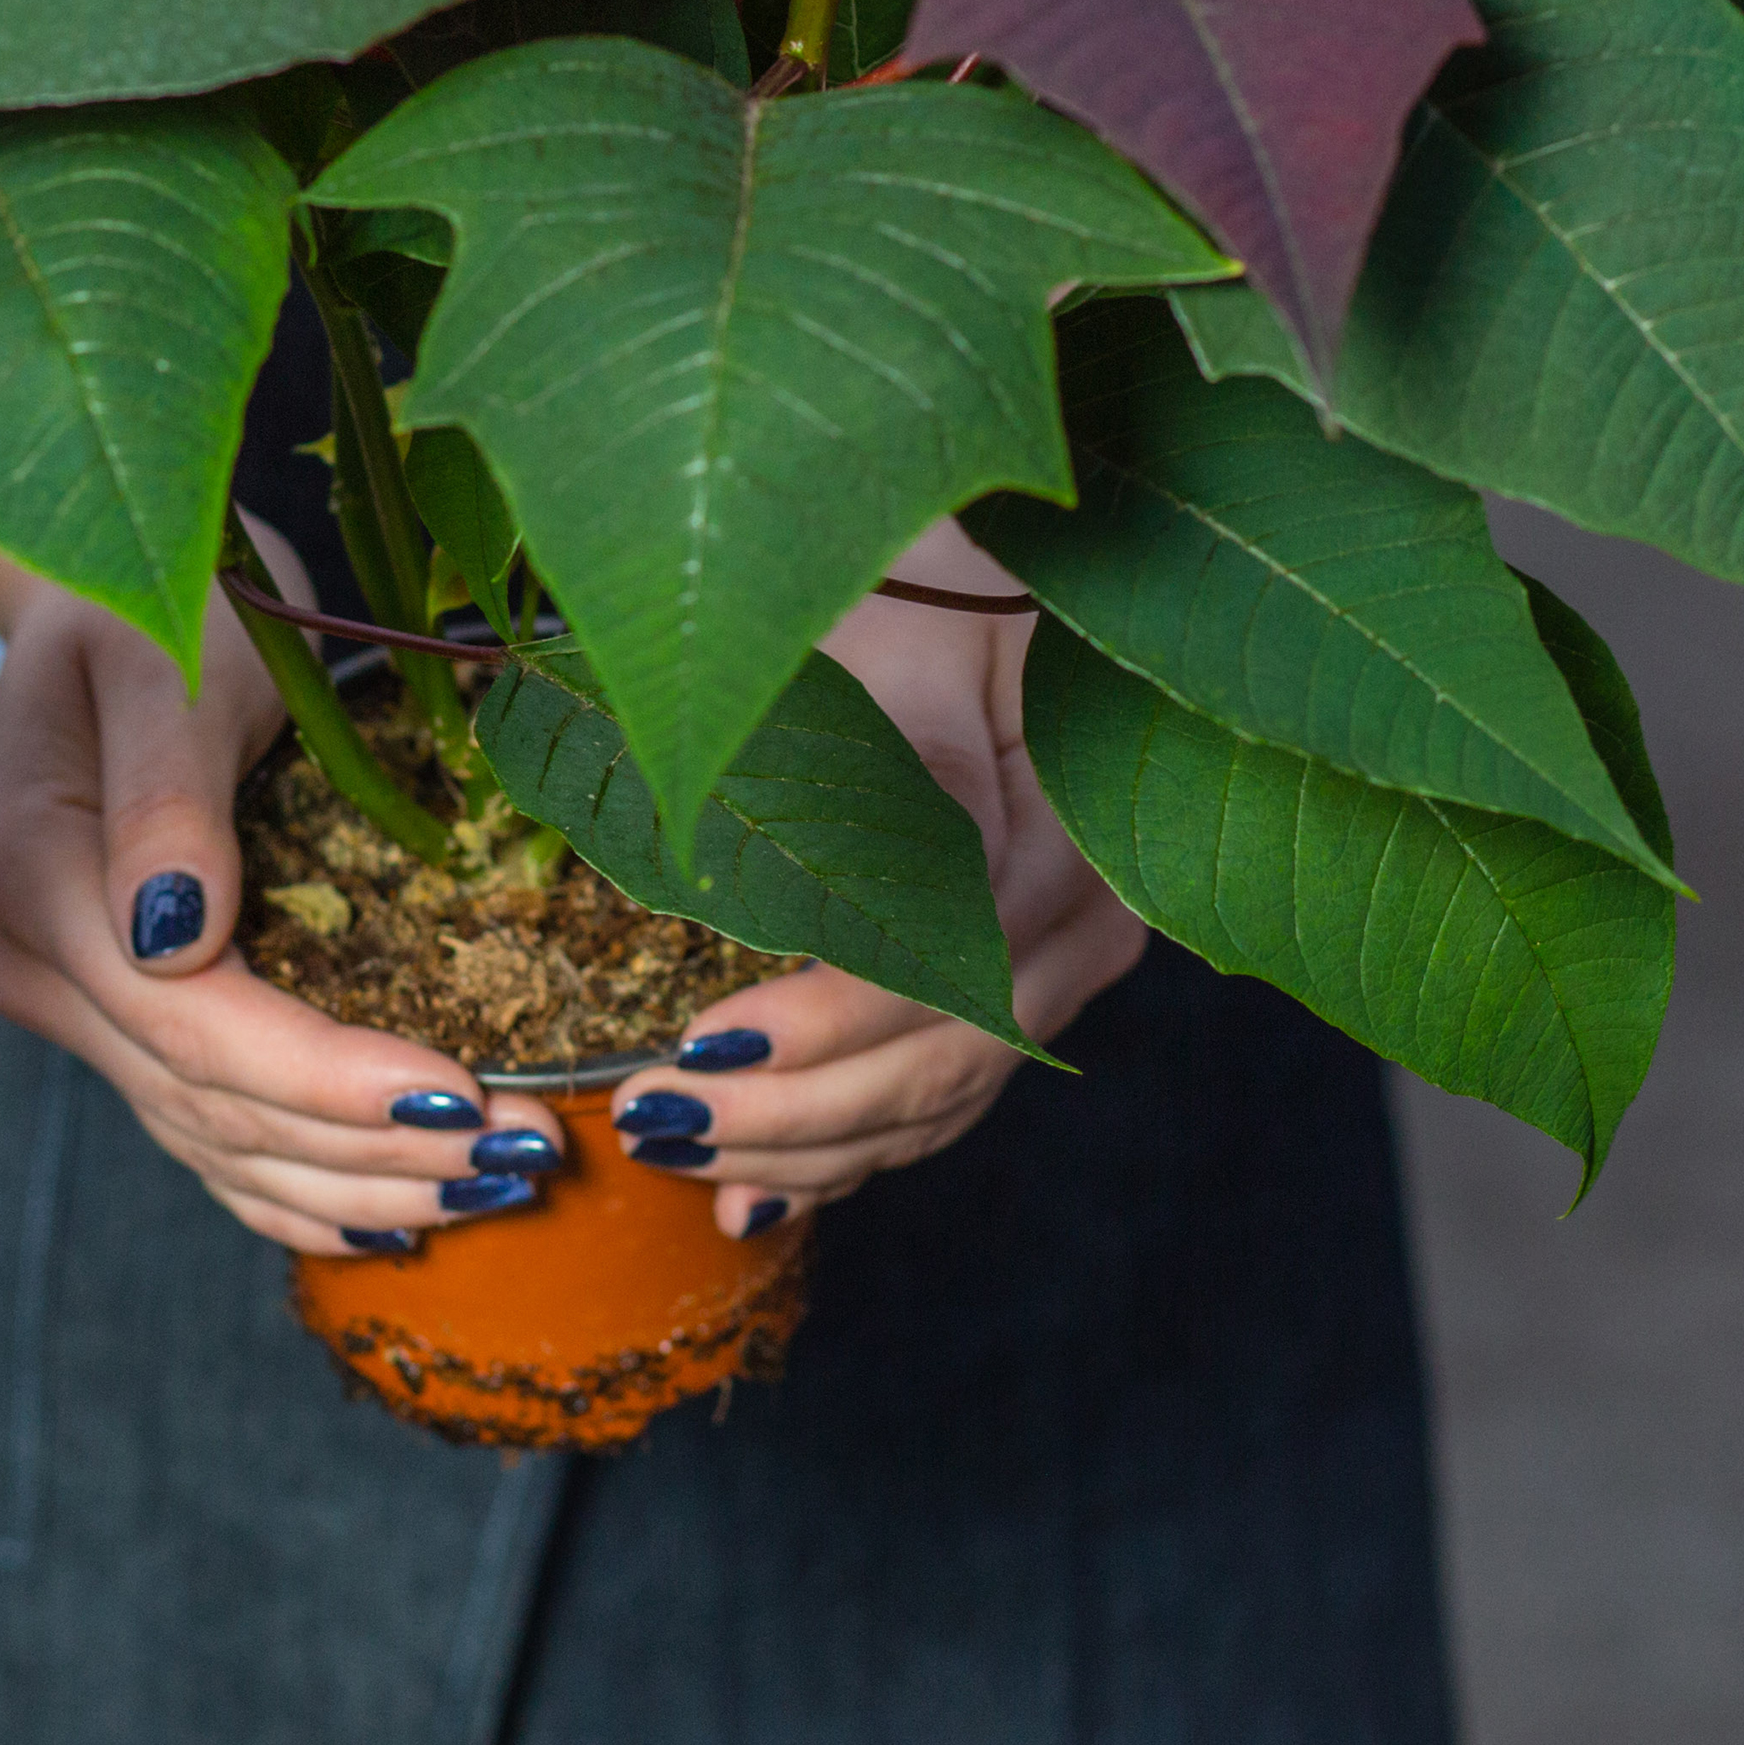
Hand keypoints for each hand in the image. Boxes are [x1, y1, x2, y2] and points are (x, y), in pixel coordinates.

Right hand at [0, 545, 572, 1257]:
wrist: (119, 593)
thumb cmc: (158, 598)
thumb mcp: (166, 659)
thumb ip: (164, 791)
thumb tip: (173, 933)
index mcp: (35, 873)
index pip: (193, 1022)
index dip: (330, 1080)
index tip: (465, 1096)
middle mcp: (35, 959)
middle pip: (213, 1101)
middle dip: (374, 1147)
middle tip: (527, 1156)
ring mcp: (72, 999)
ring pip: (215, 1142)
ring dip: (358, 1186)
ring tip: (495, 1188)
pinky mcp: (122, 1016)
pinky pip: (207, 1133)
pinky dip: (302, 1187)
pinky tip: (394, 1218)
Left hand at [608, 521, 1146, 1240]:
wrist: (999, 552)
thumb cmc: (933, 573)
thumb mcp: (907, 640)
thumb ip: (897, 769)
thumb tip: (835, 900)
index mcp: (1070, 834)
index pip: (937, 969)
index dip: (817, 1029)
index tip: (695, 1052)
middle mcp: (1091, 917)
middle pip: (941, 1059)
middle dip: (789, 1112)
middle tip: (652, 1119)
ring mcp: (1069, 958)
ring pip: (941, 1097)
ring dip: (807, 1147)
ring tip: (677, 1157)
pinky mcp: (1028, 976)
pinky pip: (945, 1091)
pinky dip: (849, 1150)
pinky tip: (756, 1192)